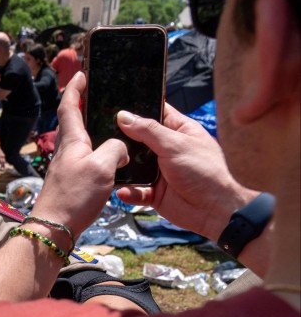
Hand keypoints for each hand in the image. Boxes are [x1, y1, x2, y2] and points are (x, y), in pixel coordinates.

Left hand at [29, 72, 128, 238]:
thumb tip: (119, 149)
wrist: (53, 228)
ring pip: (79, 141)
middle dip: (82, 105)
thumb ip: (114, 149)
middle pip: (72, 121)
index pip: (69, 106)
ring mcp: (66, 167)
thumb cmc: (74, 197)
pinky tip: (108, 159)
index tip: (82, 74)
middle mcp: (65, 151)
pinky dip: (95, 151)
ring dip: (91, 129)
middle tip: (98, 96)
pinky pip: (84, 159)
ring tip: (110, 126)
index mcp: (71, 141)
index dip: (75, 88)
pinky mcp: (70, 182)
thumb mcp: (102, 167)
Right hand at [114, 104, 256, 239]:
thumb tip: (123, 116)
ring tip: (111, 165)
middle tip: (105, 136)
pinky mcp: (154, 192)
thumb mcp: (174, 144)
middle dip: (124, 139)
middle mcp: (168, 149)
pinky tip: (124, 191)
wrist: (212, 210)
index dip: (139, 108)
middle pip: (139, 139)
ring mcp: (160, 171)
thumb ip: (147, 130)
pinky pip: (135, 190)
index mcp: (179, 131)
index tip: (117, 106)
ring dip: (123, 167)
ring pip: (134, 166)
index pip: (157, 113)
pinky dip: (129, 192)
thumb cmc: (203, 172)